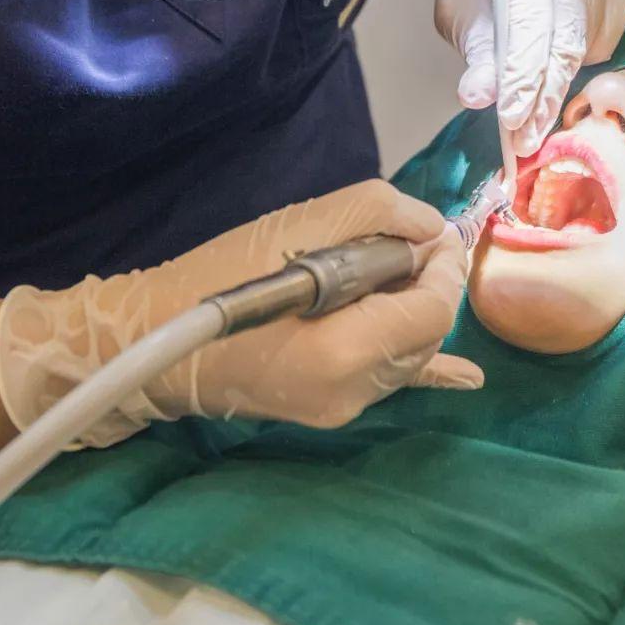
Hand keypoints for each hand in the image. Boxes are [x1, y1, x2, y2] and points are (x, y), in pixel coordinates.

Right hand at [0, 180, 481, 447]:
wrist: (158, 336)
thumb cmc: (222, 273)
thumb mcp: (304, 221)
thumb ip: (379, 215)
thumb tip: (431, 229)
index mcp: (347, 354)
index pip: (432, 309)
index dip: (445, 264)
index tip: (438, 231)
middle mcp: (353, 393)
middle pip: (426, 334)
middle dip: (431, 283)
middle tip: (416, 240)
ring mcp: (341, 409)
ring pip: (410, 354)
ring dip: (415, 308)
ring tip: (398, 268)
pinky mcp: (328, 408)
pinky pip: (391, 383)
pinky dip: (429, 370)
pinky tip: (466, 378)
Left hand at [435, 0, 624, 155]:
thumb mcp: (459, 2)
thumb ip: (473, 50)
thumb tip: (479, 98)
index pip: (528, 20)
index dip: (520, 73)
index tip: (509, 118)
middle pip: (565, 39)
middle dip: (544, 96)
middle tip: (523, 139)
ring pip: (587, 45)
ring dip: (560, 86)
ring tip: (532, 114)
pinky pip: (604, 39)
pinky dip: (578, 63)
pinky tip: (554, 66)